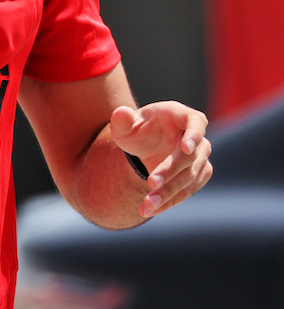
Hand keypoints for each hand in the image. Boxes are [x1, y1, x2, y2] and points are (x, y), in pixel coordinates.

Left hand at [109, 101, 212, 218]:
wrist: (144, 145)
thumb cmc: (136, 129)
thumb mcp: (124, 124)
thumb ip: (121, 119)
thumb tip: (121, 112)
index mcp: (181, 116)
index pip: (195, 122)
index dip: (193, 135)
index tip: (186, 149)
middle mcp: (196, 137)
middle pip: (189, 158)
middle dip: (170, 171)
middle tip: (150, 183)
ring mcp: (200, 158)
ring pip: (189, 178)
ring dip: (169, 192)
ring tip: (147, 205)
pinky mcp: (197, 176)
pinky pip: (186, 191)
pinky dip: (169, 201)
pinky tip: (151, 209)